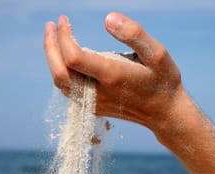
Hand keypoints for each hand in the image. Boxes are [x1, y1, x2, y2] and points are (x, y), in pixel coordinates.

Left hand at [44, 12, 184, 133]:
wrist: (164, 113)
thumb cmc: (163, 81)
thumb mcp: (157, 53)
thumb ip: (134, 34)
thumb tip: (108, 18)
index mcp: (112, 77)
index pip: (73, 57)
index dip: (63, 36)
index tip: (64, 19)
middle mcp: (99, 93)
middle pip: (60, 72)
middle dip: (50, 47)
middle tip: (50, 26)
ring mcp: (95, 103)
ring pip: (62, 84)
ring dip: (53, 60)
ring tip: (53, 39)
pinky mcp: (94, 108)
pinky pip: (70, 91)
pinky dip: (61, 73)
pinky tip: (65, 59)